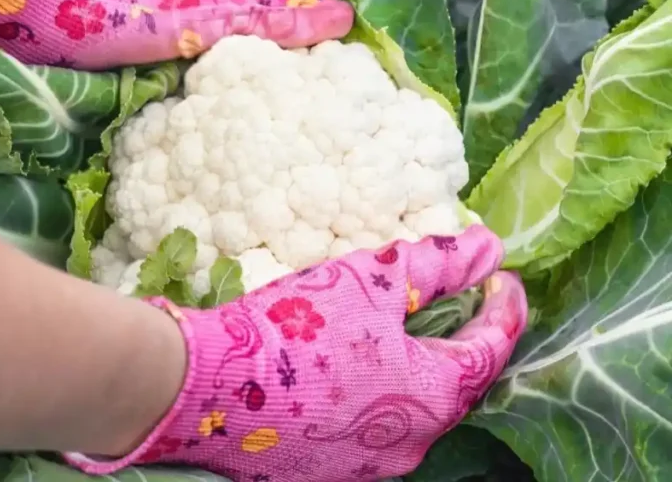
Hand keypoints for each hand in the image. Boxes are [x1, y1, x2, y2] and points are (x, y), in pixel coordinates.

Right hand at [64, 225, 527, 481]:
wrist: (203, 386)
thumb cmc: (294, 329)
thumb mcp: (369, 281)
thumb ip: (435, 264)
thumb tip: (489, 247)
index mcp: (432, 396)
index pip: (491, 349)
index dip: (503, 309)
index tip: (502, 278)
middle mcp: (410, 444)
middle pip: (452, 386)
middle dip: (457, 342)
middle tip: (451, 302)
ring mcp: (366, 467)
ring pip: (407, 412)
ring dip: (409, 373)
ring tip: (390, 335)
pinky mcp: (324, 473)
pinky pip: (364, 431)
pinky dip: (370, 398)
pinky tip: (342, 372)